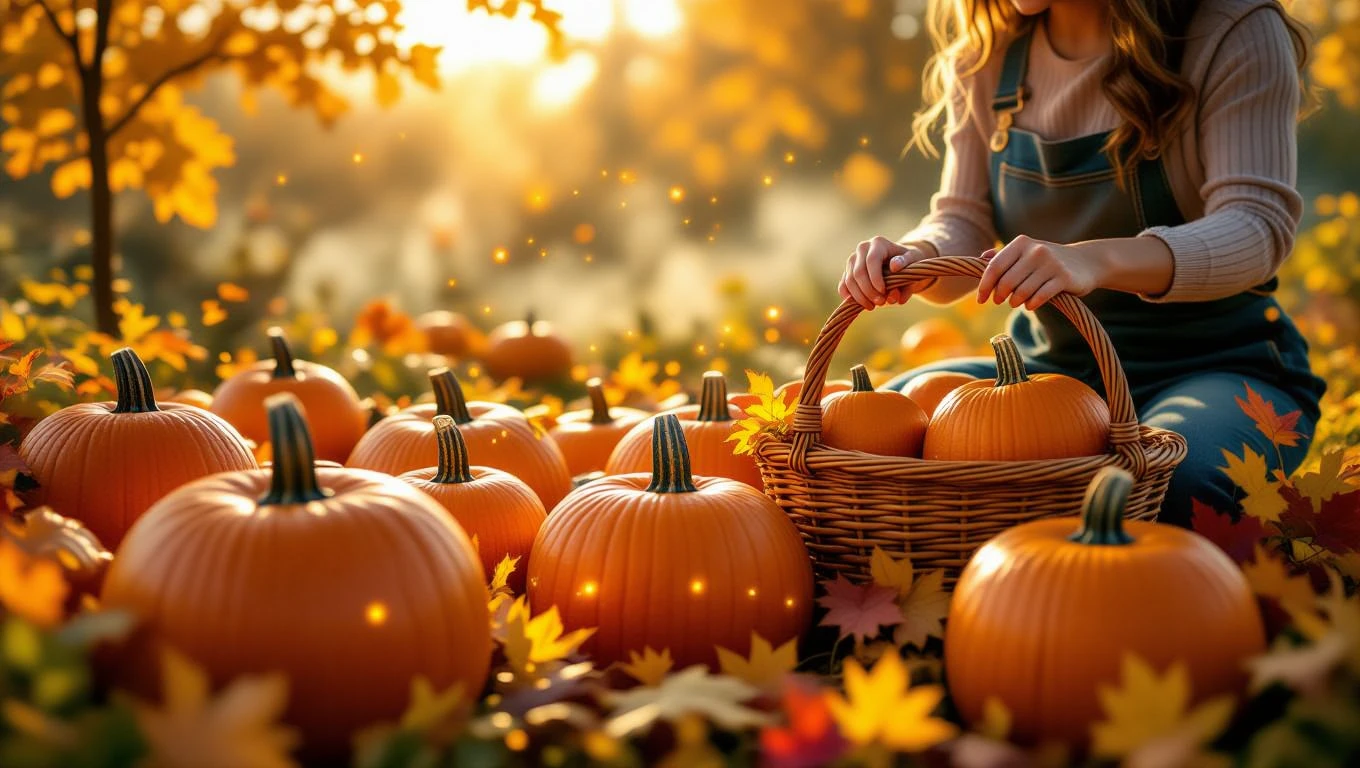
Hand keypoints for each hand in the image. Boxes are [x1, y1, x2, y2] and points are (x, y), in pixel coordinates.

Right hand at [839, 236, 935, 309]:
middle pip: (858, 272)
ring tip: (872, 306)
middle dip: (868, 290)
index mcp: (878, 243)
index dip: (875, 278)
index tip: (883, 292)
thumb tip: (895, 267)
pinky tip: (858, 304)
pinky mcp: (848, 271)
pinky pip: (843, 285)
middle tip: (880, 303)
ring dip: (859, 296)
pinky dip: (848, 296)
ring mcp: (853, 260)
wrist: (899, 264)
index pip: (872, 260)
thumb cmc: (908, 262)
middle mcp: (862, 248)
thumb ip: (907, 265)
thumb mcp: (914, 261)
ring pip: (849, 280)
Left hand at [976, 235, 1102, 309]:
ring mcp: (1051, 264)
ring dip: (1015, 302)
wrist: (1085, 261)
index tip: (981, 300)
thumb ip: (1004, 256)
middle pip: (1007, 282)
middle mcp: (1036, 250)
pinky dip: (1031, 304)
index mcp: (1021, 243)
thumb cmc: (1047, 260)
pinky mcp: (1064, 278)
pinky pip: (1039, 297)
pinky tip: (1030, 305)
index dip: (984, 285)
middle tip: (999, 301)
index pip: (995, 266)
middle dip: (999, 296)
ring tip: (1016, 302)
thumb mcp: (1026, 253)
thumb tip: (981, 258)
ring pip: (1022, 292)